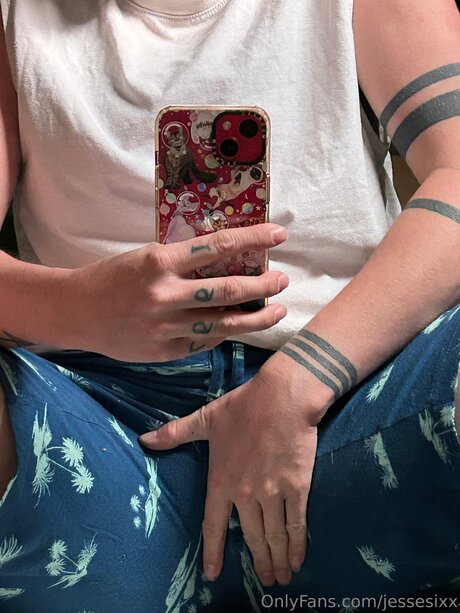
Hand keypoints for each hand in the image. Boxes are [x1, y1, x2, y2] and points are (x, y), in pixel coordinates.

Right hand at [61, 224, 288, 361]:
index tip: (279, 235)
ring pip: (224, 324)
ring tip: (277, 311)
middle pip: (230, 290)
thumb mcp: (146, 257)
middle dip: (264, 285)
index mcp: (160, 262)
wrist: (76, 312)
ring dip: (257, 318)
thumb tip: (225, 262)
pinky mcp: (164, 352)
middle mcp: (166, 295)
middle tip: (282, 280)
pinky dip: (224, 333)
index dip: (254, 239)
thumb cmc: (112, 277)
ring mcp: (166, 328)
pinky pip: (204, 341)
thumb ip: (182, 262)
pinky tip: (238, 327)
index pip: (219, 246)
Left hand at [138, 359, 321, 586]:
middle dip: (259, 562)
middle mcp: (245, 494)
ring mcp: (271, 493)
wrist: (282, 397)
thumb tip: (144, 439)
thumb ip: (176, 433)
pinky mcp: (296, 487)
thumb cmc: (244, 406)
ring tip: (282, 577)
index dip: (212, 551)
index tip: (212, 574)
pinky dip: (298, 544)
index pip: (212, 525)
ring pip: (274, 536)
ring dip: (278, 559)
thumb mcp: (206, 418)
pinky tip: (298, 559)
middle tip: (265, 581)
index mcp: (221, 480)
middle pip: (251, 537)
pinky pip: (296, 523)